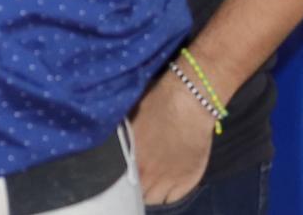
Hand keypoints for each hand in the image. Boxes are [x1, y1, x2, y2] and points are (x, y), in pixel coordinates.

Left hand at [131, 70, 215, 206]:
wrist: (188, 102)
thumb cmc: (156, 103)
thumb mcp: (130, 120)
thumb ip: (123, 140)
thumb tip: (114, 146)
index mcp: (129, 159)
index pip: (119, 184)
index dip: (121, 181)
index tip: (123, 175)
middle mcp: (148, 174)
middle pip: (137, 194)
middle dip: (135, 187)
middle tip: (138, 177)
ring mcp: (169, 179)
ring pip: (155, 199)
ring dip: (151, 193)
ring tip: (152, 182)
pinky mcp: (188, 179)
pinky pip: (173, 198)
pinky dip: (169, 194)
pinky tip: (167, 185)